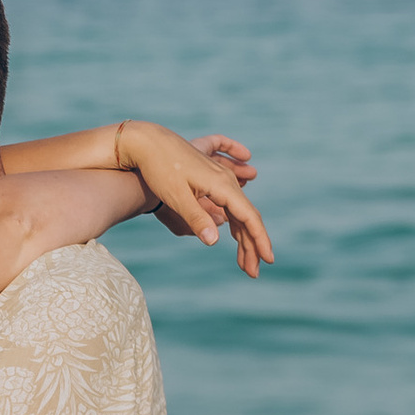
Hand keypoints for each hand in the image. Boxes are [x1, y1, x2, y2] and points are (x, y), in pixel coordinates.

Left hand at [117, 121, 273, 279]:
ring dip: (243, 237)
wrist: (148, 142)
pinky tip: (235, 233)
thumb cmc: (159, 169)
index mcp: (222, 186)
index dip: (259, 240)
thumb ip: (196, 218)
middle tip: (252, 272)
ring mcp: (219, 179)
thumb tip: (214, 241)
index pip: (248, 218)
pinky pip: (229, 202)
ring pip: (238, 212)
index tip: (267, 261)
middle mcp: (225, 182)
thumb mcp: (176, 196)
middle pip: (246, 218)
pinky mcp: (210, 178)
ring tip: (243, 261)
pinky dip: (234, 220)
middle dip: (252, 246)